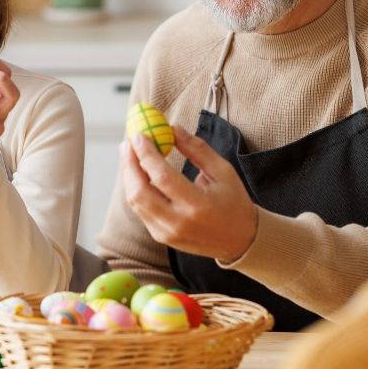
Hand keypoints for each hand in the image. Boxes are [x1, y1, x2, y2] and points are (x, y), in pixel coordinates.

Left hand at [119, 125, 258, 261]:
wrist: (239, 240)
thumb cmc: (233, 201)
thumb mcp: (222, 171)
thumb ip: (197, 149)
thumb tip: (172, 128)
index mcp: (198, 205)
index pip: (162, 177)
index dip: (147, 154)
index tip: (139, 135)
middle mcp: (178, 222)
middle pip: (140, 192)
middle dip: (130, 164)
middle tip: (128, 143)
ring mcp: (167, 233)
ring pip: (135, 202)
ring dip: (129, 176)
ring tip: (129, 154)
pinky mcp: (161, 236)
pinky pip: (140, 210)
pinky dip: (135, 190)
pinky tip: (137, 174)